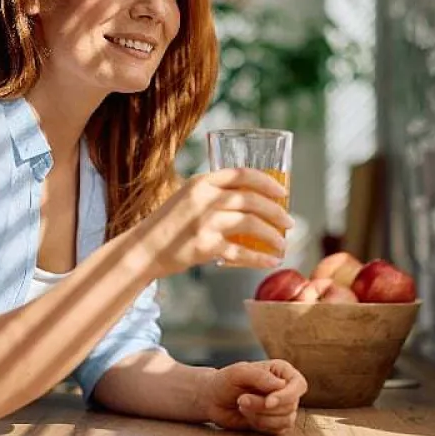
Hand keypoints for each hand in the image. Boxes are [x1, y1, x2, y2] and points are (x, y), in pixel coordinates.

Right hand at [131, 168, 292, 277]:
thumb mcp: (188, 198)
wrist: (144, 248)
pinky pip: (241, 252)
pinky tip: (270, 261)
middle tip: (289, 222)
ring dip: (272, 235)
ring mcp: (204, 222)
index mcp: (202, 182)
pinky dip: (259, 258)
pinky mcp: (204, 246)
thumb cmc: (169, 224)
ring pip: (250, 224)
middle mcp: (204, 199)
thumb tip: (254, 201)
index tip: (283, 193)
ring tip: (282, 243)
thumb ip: (214, 194)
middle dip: (276, 211)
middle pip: (252, 200)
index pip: (243, 174)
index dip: (268, 182)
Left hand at [198, 360, 307, 434]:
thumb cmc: (225, 381)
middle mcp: (286, 389)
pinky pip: (278, 430)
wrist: (213, 400)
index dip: (287, 395)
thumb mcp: (238, 373)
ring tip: (242, 406)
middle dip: (264, 407)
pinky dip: (261, 425)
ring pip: (286, 420)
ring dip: (261, 417)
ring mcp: (282, 407)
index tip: (268, 402)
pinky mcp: (276, 423)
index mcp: (282, 372)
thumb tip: (281, 385)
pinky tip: (248, 416)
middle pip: (290, 405)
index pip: (299, 385)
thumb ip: (259, 376)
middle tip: (242, 400)